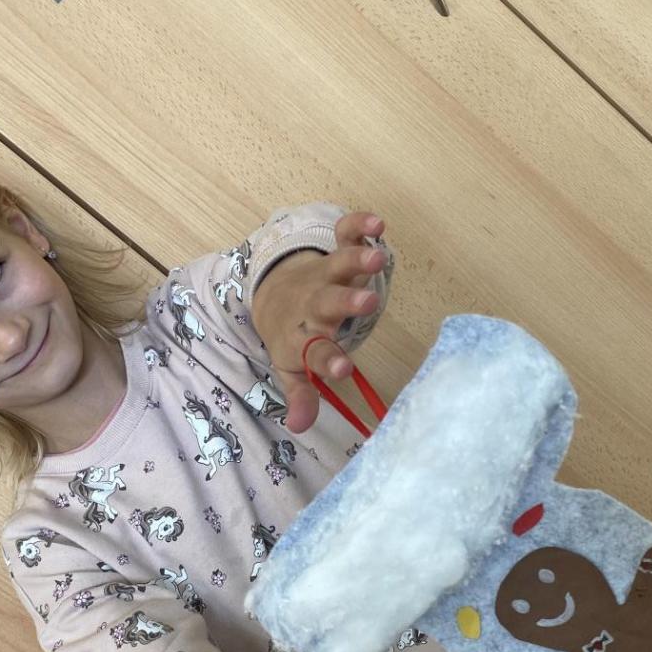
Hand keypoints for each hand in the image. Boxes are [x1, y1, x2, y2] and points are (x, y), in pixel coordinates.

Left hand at [250, 211, 387, 432]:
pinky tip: (379, 224)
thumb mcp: (291, 368)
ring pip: (339, 265)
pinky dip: (359, 226)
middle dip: (347, 302)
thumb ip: (300, 394)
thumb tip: (299, 427)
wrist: (272, 295)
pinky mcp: (335, 253)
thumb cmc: (292, 337)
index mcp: (303, 336)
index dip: (327, 361)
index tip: (342, 371)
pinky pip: (346, 235)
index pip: (315, 351)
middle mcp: (314, 304)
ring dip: (357, 259)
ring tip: (377, 257)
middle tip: (368, 303)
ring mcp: (325, 276)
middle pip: (329, 302)